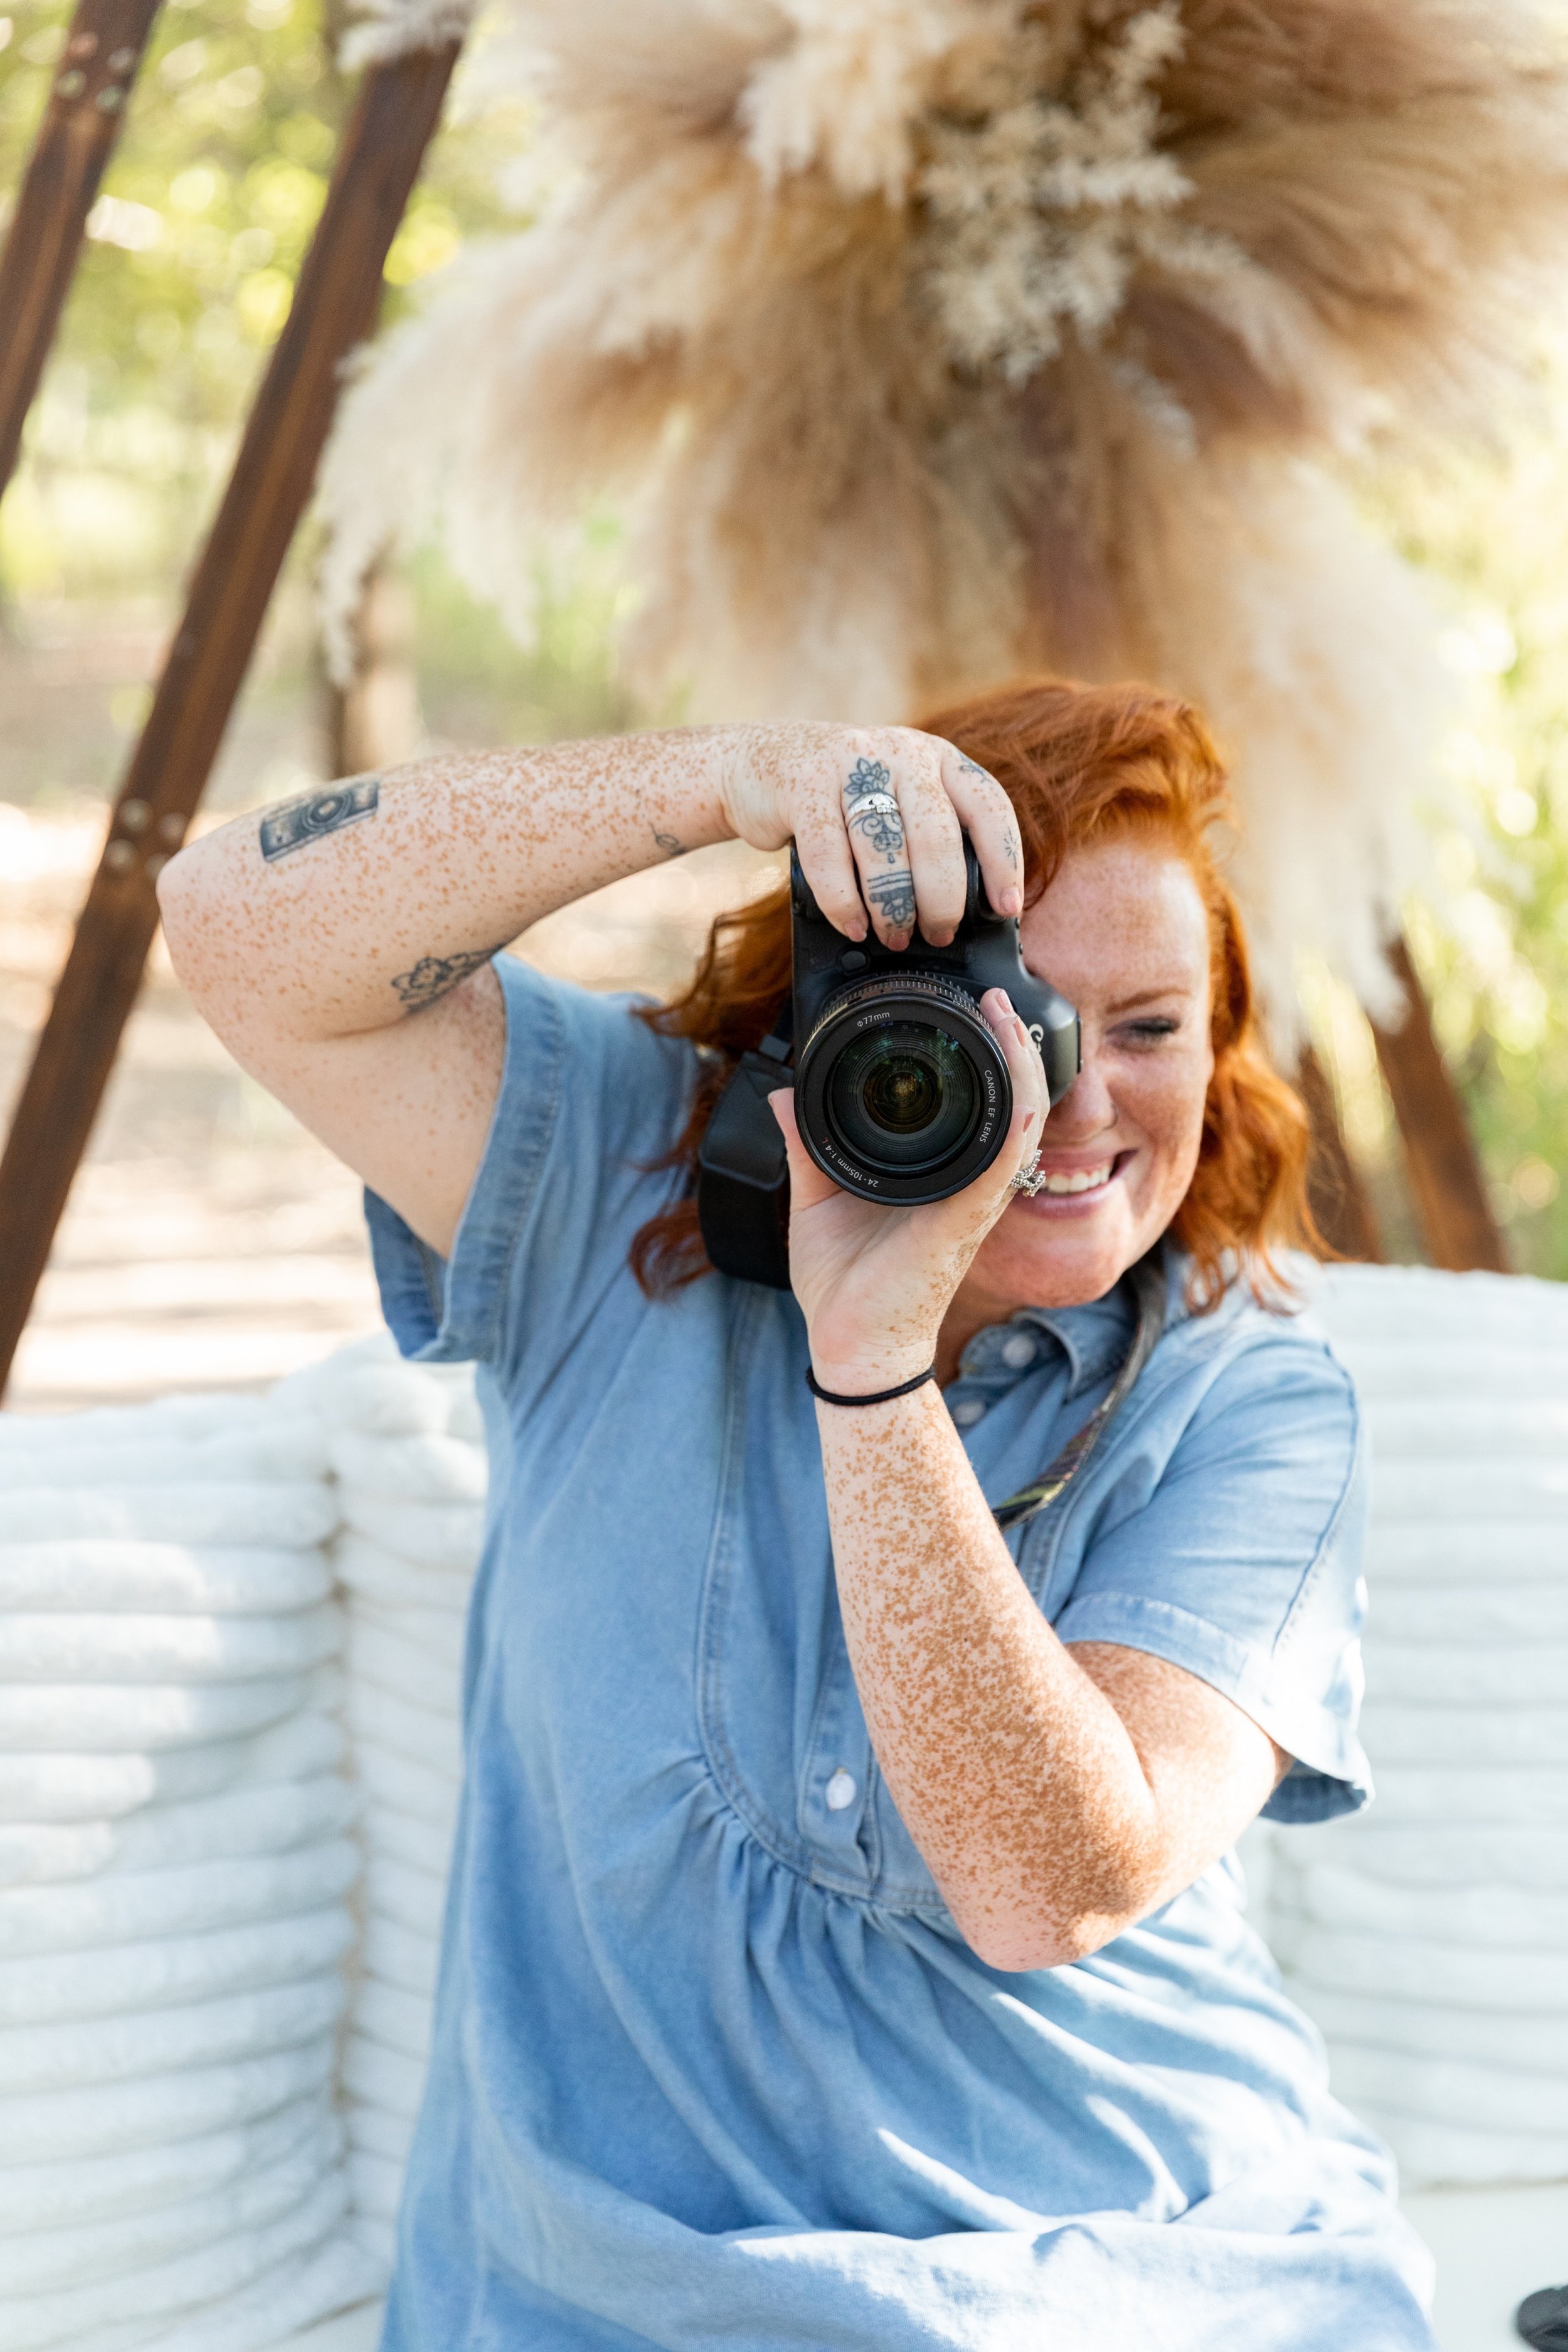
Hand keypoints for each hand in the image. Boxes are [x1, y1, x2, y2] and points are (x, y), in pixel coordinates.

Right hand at [718, 723, 1021, 949]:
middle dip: (942, 898)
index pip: (989, 806)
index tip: (1006, 908)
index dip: (1003, 861)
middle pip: (937, 835)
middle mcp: (901, 754)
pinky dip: (843, 901)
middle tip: (939, 934)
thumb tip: (972, 911)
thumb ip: (932, 834)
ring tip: (894, 937)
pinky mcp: (802, 787)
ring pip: (884, 847)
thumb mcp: (899, 797)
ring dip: (893, 906)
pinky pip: (828, 855)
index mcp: (938, 759)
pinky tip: (853, 926)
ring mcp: (850, 765)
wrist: (758, 763)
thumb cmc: (843, 798)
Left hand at [769, 988, 1046, 1389]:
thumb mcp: (814, 1197)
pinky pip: (1005, 1151)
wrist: (849, 1344)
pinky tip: (1009, 1066)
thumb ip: (803, 1143)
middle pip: (1013, 1102)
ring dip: (1018, 1061)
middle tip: (993, 997)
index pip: (978, 1107)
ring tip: (1002, 1013)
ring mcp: (974, 1198)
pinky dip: (1013, 1103)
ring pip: (1020, 1115)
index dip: (985, 1058)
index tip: (967, 1013)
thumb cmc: (842, 1286)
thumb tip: (782, 1094)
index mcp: (939, 1176)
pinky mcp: (968, 1213)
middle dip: (1012, 1044)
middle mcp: (967, 1183)